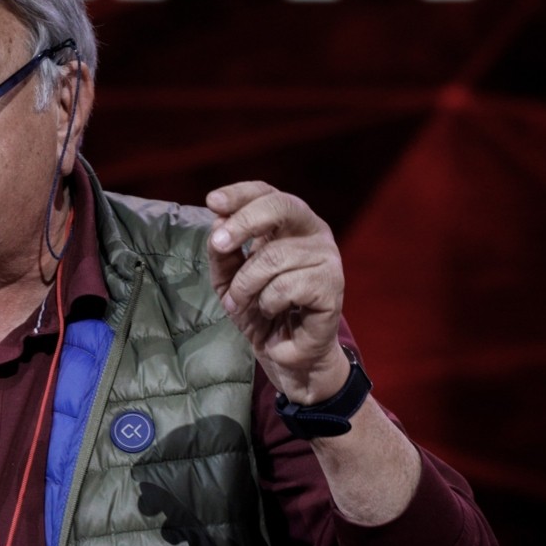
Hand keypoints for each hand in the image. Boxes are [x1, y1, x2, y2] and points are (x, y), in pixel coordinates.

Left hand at [206, 181, 347, 401]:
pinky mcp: (333, 287)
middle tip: (218, 244)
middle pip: (282, 206)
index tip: (212, 201)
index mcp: (288, 223)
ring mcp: (327, 258)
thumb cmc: (259, 307)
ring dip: (245, 285)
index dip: (240, 193)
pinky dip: (268, 302)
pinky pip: (287, 286)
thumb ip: (223, 251)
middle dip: (244, 222)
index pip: (267, 193)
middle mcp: (313, 233)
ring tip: (242, 302)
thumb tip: (217, 222)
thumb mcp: (229, 277)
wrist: (285, 352)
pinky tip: (273, 312)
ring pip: (274, 256)